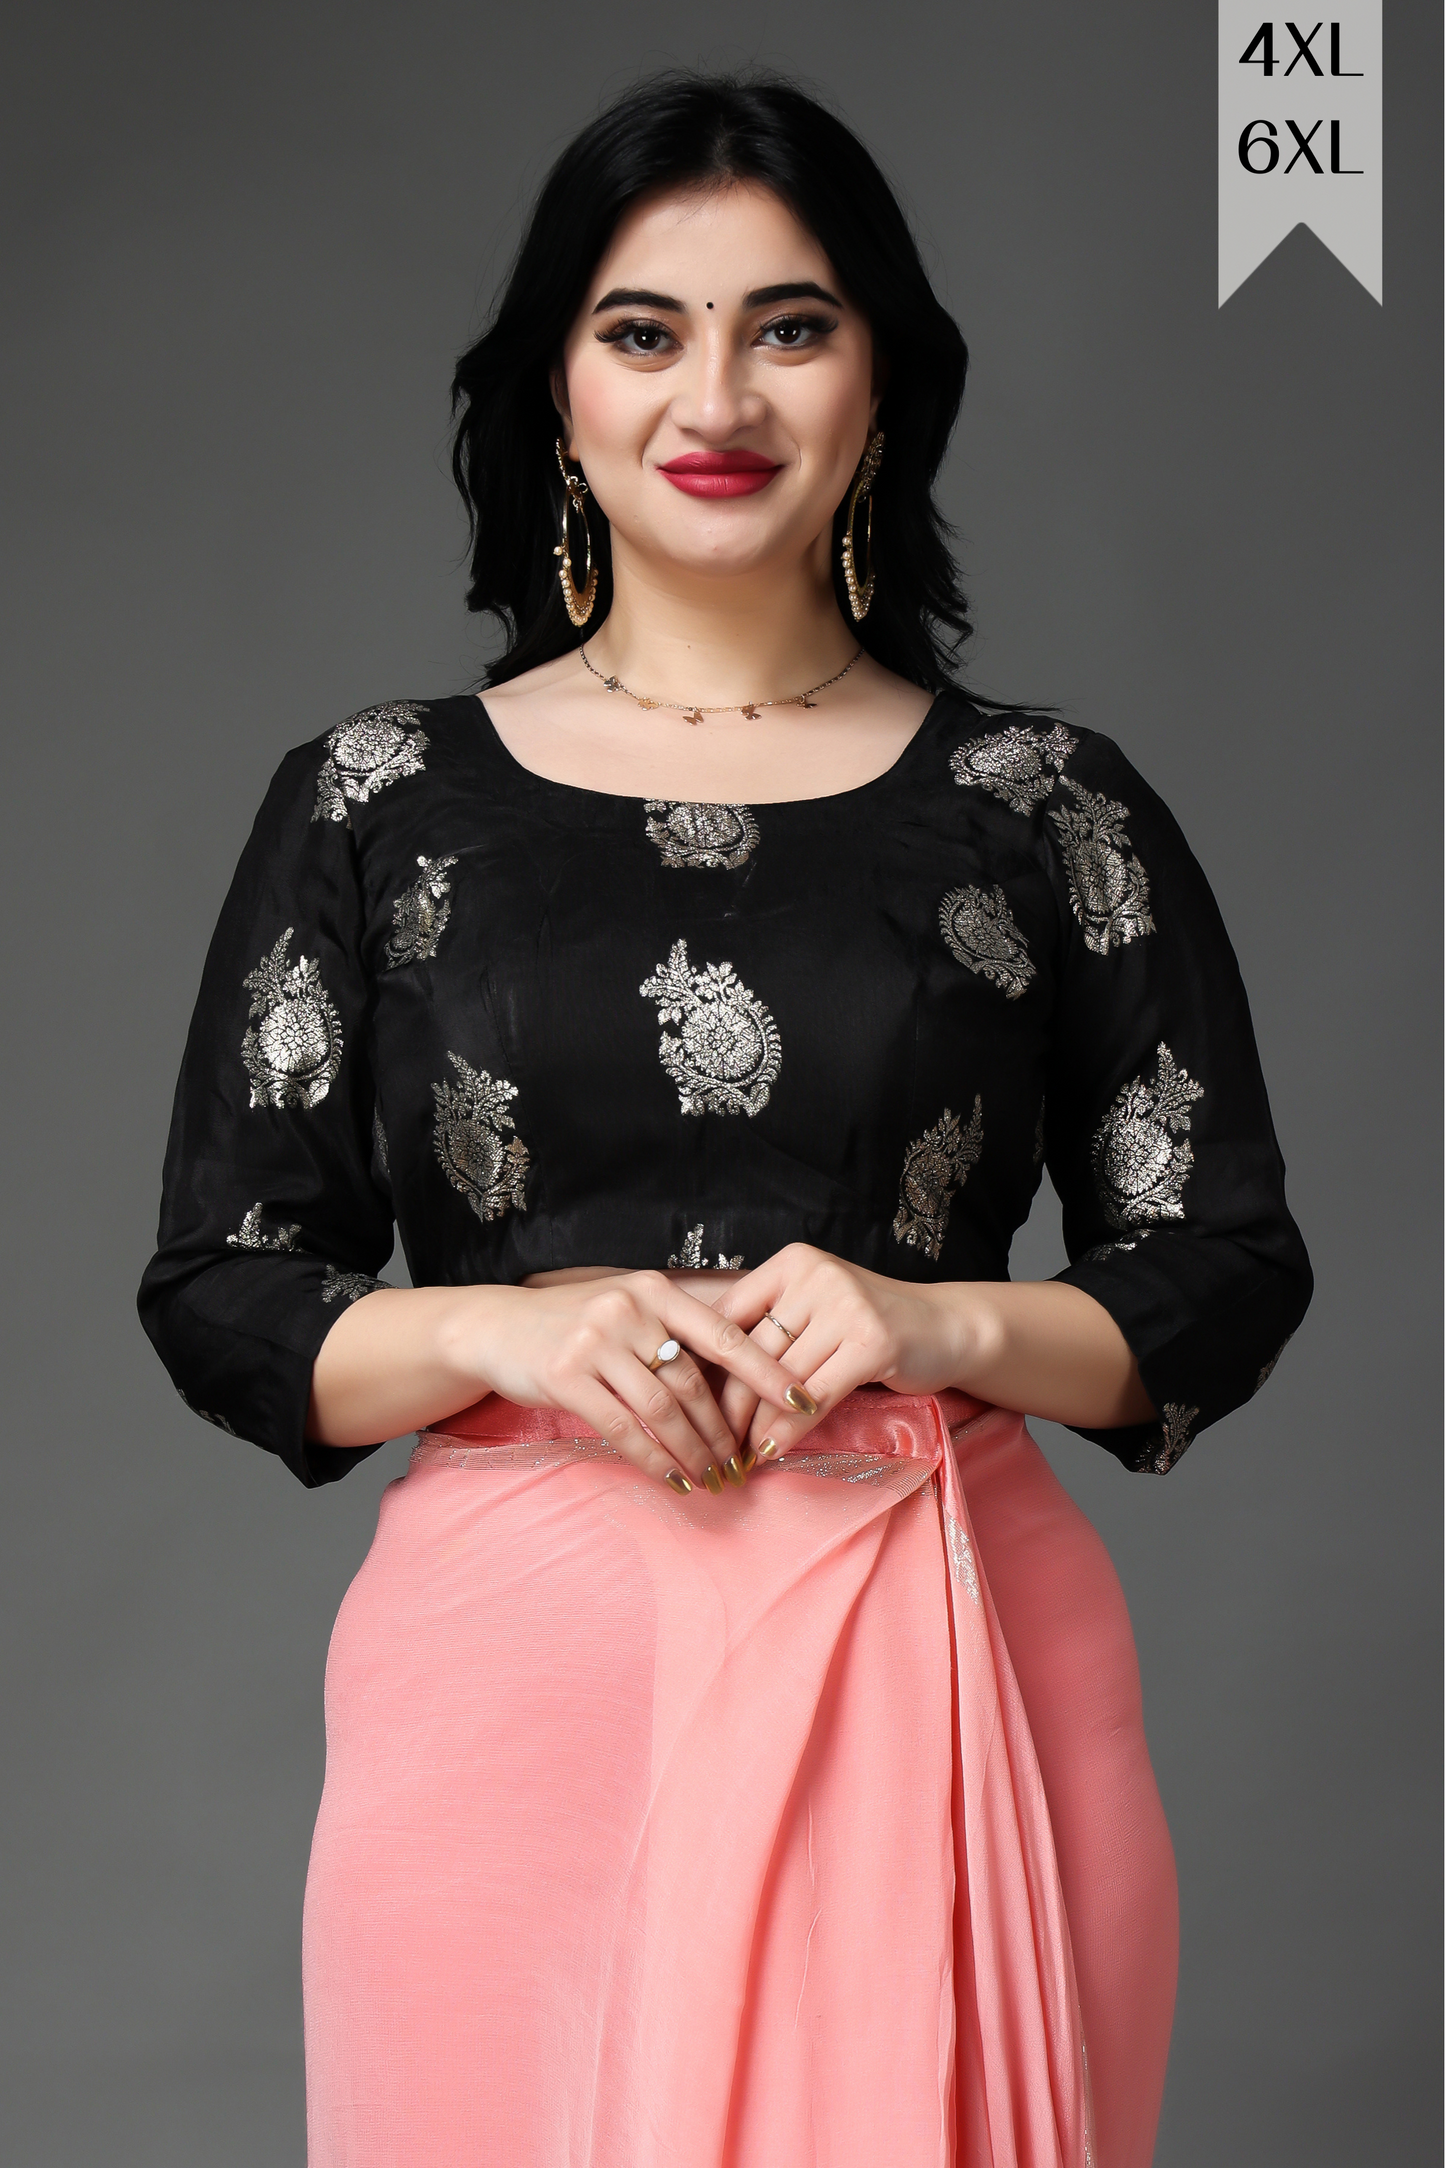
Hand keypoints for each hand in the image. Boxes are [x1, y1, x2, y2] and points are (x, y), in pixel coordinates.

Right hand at [471, 1270, 806, 1492]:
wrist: (498, 1327)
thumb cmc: (576, 1324)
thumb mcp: (629, 1310)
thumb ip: (675, 1332)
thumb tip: (742, 1373)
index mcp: (654, 1291)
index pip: (724, 1333)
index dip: (766, 1369)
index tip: (802, 1398)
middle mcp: (628, 1310)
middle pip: (694, 1382)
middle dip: (724, 1431)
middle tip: (745, 1464)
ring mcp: (595, 1342)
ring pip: (662, 1410)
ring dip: (693, 1452)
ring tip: (713, 1479)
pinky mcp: (566, 1376)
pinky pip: (622, 1428)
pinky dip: (653, 1460)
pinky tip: (671, 1480)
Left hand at [714, 1245, 982, 1457]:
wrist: (946, 1327)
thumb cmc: (867, 1324)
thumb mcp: (813, 1310)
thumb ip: (767, 1327)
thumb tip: (701, 1375)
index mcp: (791, 1263)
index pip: (729, 1315)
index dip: (705, 1364)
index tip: (685, 1404)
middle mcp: (816, 1276)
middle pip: (752, 1350)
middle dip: (728, 1403)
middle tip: (710, 1441)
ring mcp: (846, 1306)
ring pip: (781, 1378)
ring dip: (755, 1424)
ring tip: (737, 1454)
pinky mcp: (873, 1341)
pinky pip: (816, 1396)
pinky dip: (790, 1429)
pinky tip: (772, 1450)